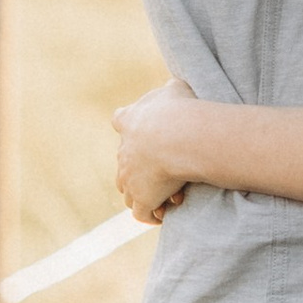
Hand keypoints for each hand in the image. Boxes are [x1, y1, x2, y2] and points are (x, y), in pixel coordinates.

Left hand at [115, 75, 198, 223]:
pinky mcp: (142, 198)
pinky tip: (163, 215)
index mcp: (130, 121)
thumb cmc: (181, 110)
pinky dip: (151, 215)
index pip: (121, 121)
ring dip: (144, 194)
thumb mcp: (176, 89)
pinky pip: (142, 213)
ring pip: (128, 192)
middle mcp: (124, 151)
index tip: (140, 131)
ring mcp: (130, 178)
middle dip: (139, 169)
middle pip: (123, 164)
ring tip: (166, 197)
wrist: (178, 137)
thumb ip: (171, 90)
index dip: (128, 127)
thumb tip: (174, 88)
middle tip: (166, 170)